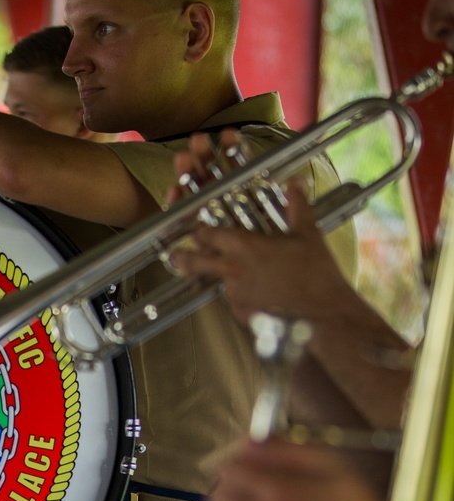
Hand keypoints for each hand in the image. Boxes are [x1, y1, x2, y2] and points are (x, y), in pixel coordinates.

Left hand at [167, 137, 348, 324]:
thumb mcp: (308, 234)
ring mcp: (235, 295)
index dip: (200, 230)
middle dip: (180, 257)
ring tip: (247, 274)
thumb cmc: (316, 275)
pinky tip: (264, 293)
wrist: (324, 314)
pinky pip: (236, 301)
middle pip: (192, 262)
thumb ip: (297, 206)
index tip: (198, 229)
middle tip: (176, 255)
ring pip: (220, 281)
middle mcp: (233, 271)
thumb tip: (296, 184)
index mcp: (244, 247)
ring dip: (226, 276)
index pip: (207, 234)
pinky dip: (245, 295)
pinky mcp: (242, 315)